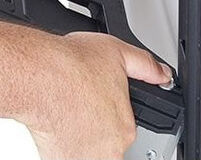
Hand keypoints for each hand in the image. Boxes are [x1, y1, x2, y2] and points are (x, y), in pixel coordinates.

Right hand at [19, 32, 171, 159]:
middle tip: (80, 101)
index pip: (124, 125)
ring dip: (78, 134)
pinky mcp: (56, 158)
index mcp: (124, 127)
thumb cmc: (70, 64)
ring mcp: (81, 156)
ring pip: (85, 149)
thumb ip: (145, 65)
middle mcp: (107, 149)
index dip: (110, 109)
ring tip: (66, 109)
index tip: (99, 100)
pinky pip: (62, 152)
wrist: (38, 74)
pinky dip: (58, 140)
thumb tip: (162, 74)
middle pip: (105, 140)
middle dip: (95, 123)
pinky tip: (54, 118)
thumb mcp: (117, 52)